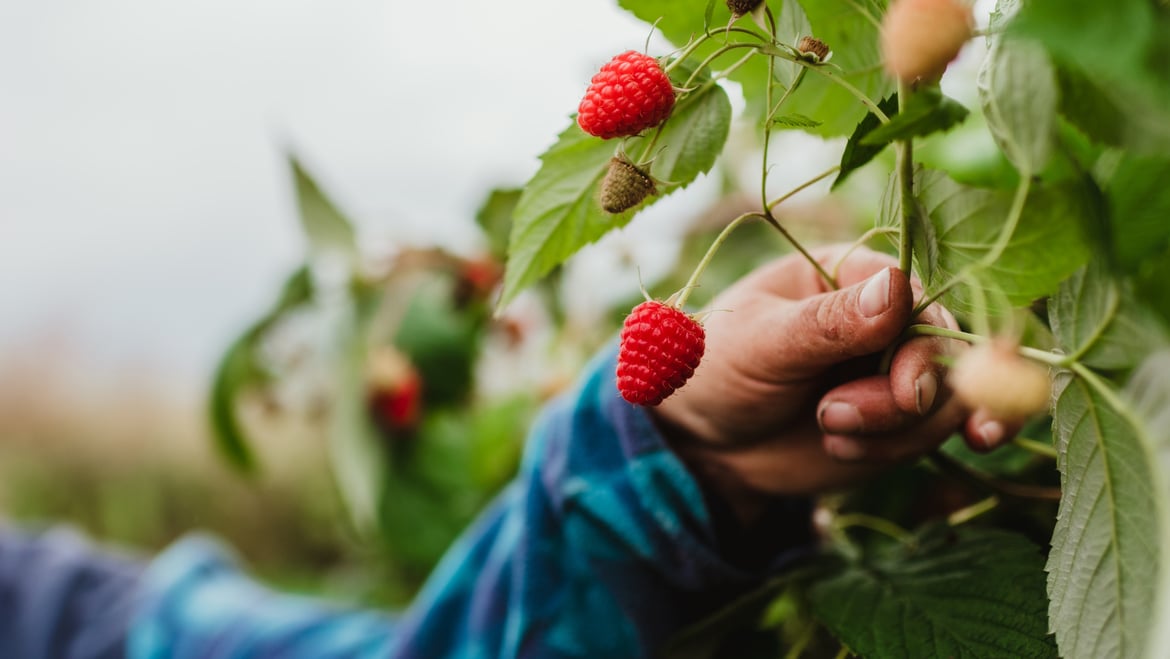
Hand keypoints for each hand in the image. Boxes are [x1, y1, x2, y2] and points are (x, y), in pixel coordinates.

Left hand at [652, 245, 1013, 519]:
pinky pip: (942, 425)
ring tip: (827, 432)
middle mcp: (883, 317)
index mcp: (848, 275)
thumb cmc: (718, 371)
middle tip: (835, 415)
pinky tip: (979, 443)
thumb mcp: (762, 342)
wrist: (705, 443)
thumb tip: (899, 288)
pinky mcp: (900, 417)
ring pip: (947, 393)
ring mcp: (895, 368)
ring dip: (899, 427)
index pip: (915, 294)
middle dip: (907, 394)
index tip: (907, 387)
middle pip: (942, 346)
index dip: (924, 340)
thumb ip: (827, 323)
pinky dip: (941, 437)